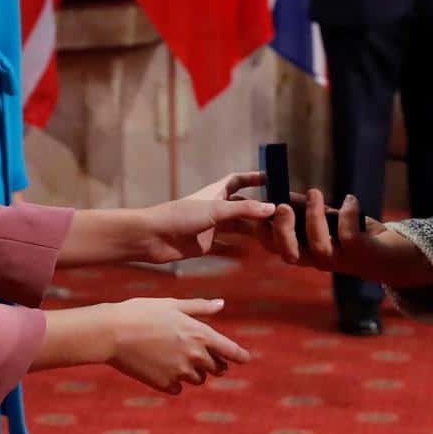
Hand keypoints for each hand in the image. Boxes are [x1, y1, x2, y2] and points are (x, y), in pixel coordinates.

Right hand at [104, 297, 249, 394]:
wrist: (112, 332)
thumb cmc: (142, 312)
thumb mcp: (173, 305)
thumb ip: (199, 307)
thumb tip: (221, 304)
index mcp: (200, 334)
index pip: (230, 350)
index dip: (240, 355)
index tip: (246, 359)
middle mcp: (194, 355)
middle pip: (217, 369)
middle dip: (213, 363)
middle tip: (202, 355)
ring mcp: (180, 372)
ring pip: (198, 380)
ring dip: (194, 372)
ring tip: (175, 358)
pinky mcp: (164, 384)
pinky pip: (178, 388)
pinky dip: (175, 381)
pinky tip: (162, 368)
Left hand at [137, 172, 273, 262]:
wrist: (151, 238)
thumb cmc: (179, 217)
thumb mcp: (215, 210)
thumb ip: (243, 210)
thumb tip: (272, 208)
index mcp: (215, 193)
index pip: (238, 180)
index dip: (254, 178)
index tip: (272, 178)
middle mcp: (213, 209)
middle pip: (241, 207)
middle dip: (259, 211)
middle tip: (281, 218)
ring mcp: (209, 227)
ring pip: (236, 228)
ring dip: (252, 232)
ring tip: (273, 238)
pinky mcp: (203, 245)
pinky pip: (225, 248)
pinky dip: (237, 251)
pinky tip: (251, 255)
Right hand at [260, 189, 432, 288]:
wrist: (392, 255)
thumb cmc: (354, 234)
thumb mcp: (324, 219)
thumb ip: (302, 209)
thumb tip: (277, 191)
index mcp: (303, 249)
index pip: (272, 245)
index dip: (259, 228)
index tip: (257, 203)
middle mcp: (317, 259)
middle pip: (288, 254)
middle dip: (281, 230)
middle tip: (282, 206)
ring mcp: (340, 259)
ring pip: (318, 247)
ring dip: (314, 217)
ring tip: (314, 192)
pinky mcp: (361, 254)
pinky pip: (349, 237)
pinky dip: (347, 214)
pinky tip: (350, 200)